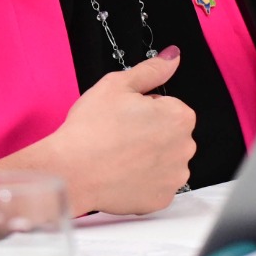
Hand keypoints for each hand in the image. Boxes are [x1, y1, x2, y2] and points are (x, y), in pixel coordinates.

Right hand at [44, 50, 195, 215]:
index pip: (168, 106)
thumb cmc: (90, 128)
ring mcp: (174, 177)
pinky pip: (155, 185)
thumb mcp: (117, 85)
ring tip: (117, 155)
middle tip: (118, 135)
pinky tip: (121, 174)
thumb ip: (151, 70)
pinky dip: (142, 181)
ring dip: (147, 157)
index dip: (143, 108)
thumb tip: (173, 56)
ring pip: (163, 160)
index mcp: (178, 117)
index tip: (124, 116)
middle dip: (149, 133)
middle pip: (169, 134)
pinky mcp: (161, 199)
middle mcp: (185, 148)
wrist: (71, 171)